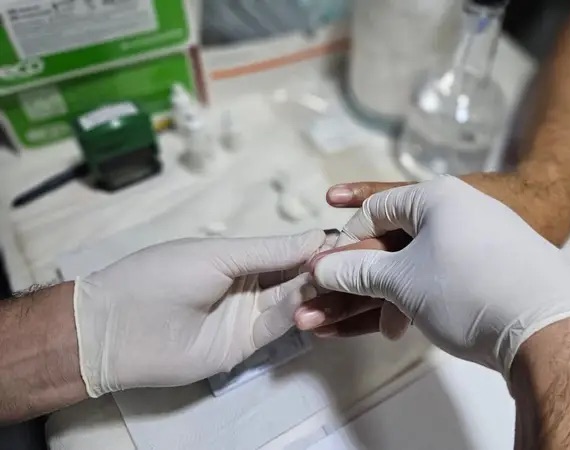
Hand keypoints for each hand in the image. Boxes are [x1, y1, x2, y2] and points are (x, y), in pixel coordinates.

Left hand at [73, 231, 324, 396]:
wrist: (118, 329)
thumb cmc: (163, 277)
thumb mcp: (219, 254)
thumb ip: (270, 251)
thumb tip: (319, 236)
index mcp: (241, 256)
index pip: (288, 249)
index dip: (316, 244)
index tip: (349, 238)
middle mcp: (250, 284)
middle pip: (296, 275)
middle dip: (322, 267)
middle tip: (353, 262)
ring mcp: (249, 315)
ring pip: (293, 300)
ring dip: (314, 289)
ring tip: (337, 278)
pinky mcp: (247, 345)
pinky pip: (279, 326)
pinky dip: (297, 314)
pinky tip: (313, 299)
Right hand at [314, 169, 569, 339]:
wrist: (551, 324)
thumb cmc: (468, 289)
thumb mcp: (401, 281)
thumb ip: (356, 272)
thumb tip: (320, 266)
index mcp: (436, 196)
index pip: (376, 212)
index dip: (346, 245)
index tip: (331, 277)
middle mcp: (463, 208)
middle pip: (397, 243)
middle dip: (363, 280)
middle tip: (335, 311)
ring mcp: (486, 239)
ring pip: (423, 265)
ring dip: (391, 296)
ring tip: (377, 328)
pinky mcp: (502, 269)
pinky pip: (450, 277)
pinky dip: (425, 298)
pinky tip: (411, 324)